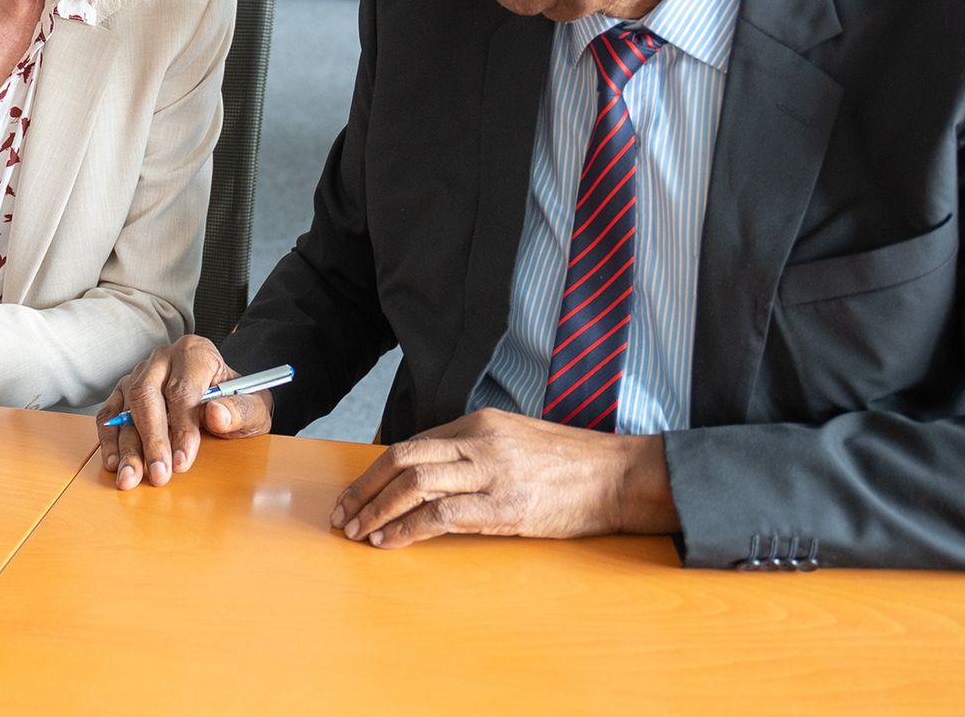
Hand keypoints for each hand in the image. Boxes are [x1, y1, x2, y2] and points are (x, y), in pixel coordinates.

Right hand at [95, 335, 270, 490]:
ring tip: (131, 477)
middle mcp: (163, 358)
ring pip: (126, 408)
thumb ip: (241, 410)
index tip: (183, 460)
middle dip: (151, 440)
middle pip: (147, 396)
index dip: (182, 427)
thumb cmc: (237, 402)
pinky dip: (110, 440)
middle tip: (158, 474)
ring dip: (127, 447)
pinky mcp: (123, 392)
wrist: (225, 400)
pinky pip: (109, 414)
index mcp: (195, 352)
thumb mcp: (254, 407)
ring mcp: (139, 374)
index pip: (182, 389)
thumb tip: (216, 414)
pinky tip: (114, 462)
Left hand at [330, 408, 677, 547]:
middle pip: (402, 459)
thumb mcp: (517, 441)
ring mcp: (492, 473)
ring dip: (377, 510)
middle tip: (342, 514)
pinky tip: (389, 542)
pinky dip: (407, 529)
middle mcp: (480, 441)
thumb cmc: (572, 465)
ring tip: (357, 532)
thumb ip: (476, 451)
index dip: (375, 471)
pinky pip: (441, 516)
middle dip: (364, 489)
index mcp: (480, 423)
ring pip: (415, 484)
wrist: (622, 477)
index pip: (412, 444)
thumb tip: (431, 476)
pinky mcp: (505, 506)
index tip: (354, 494)